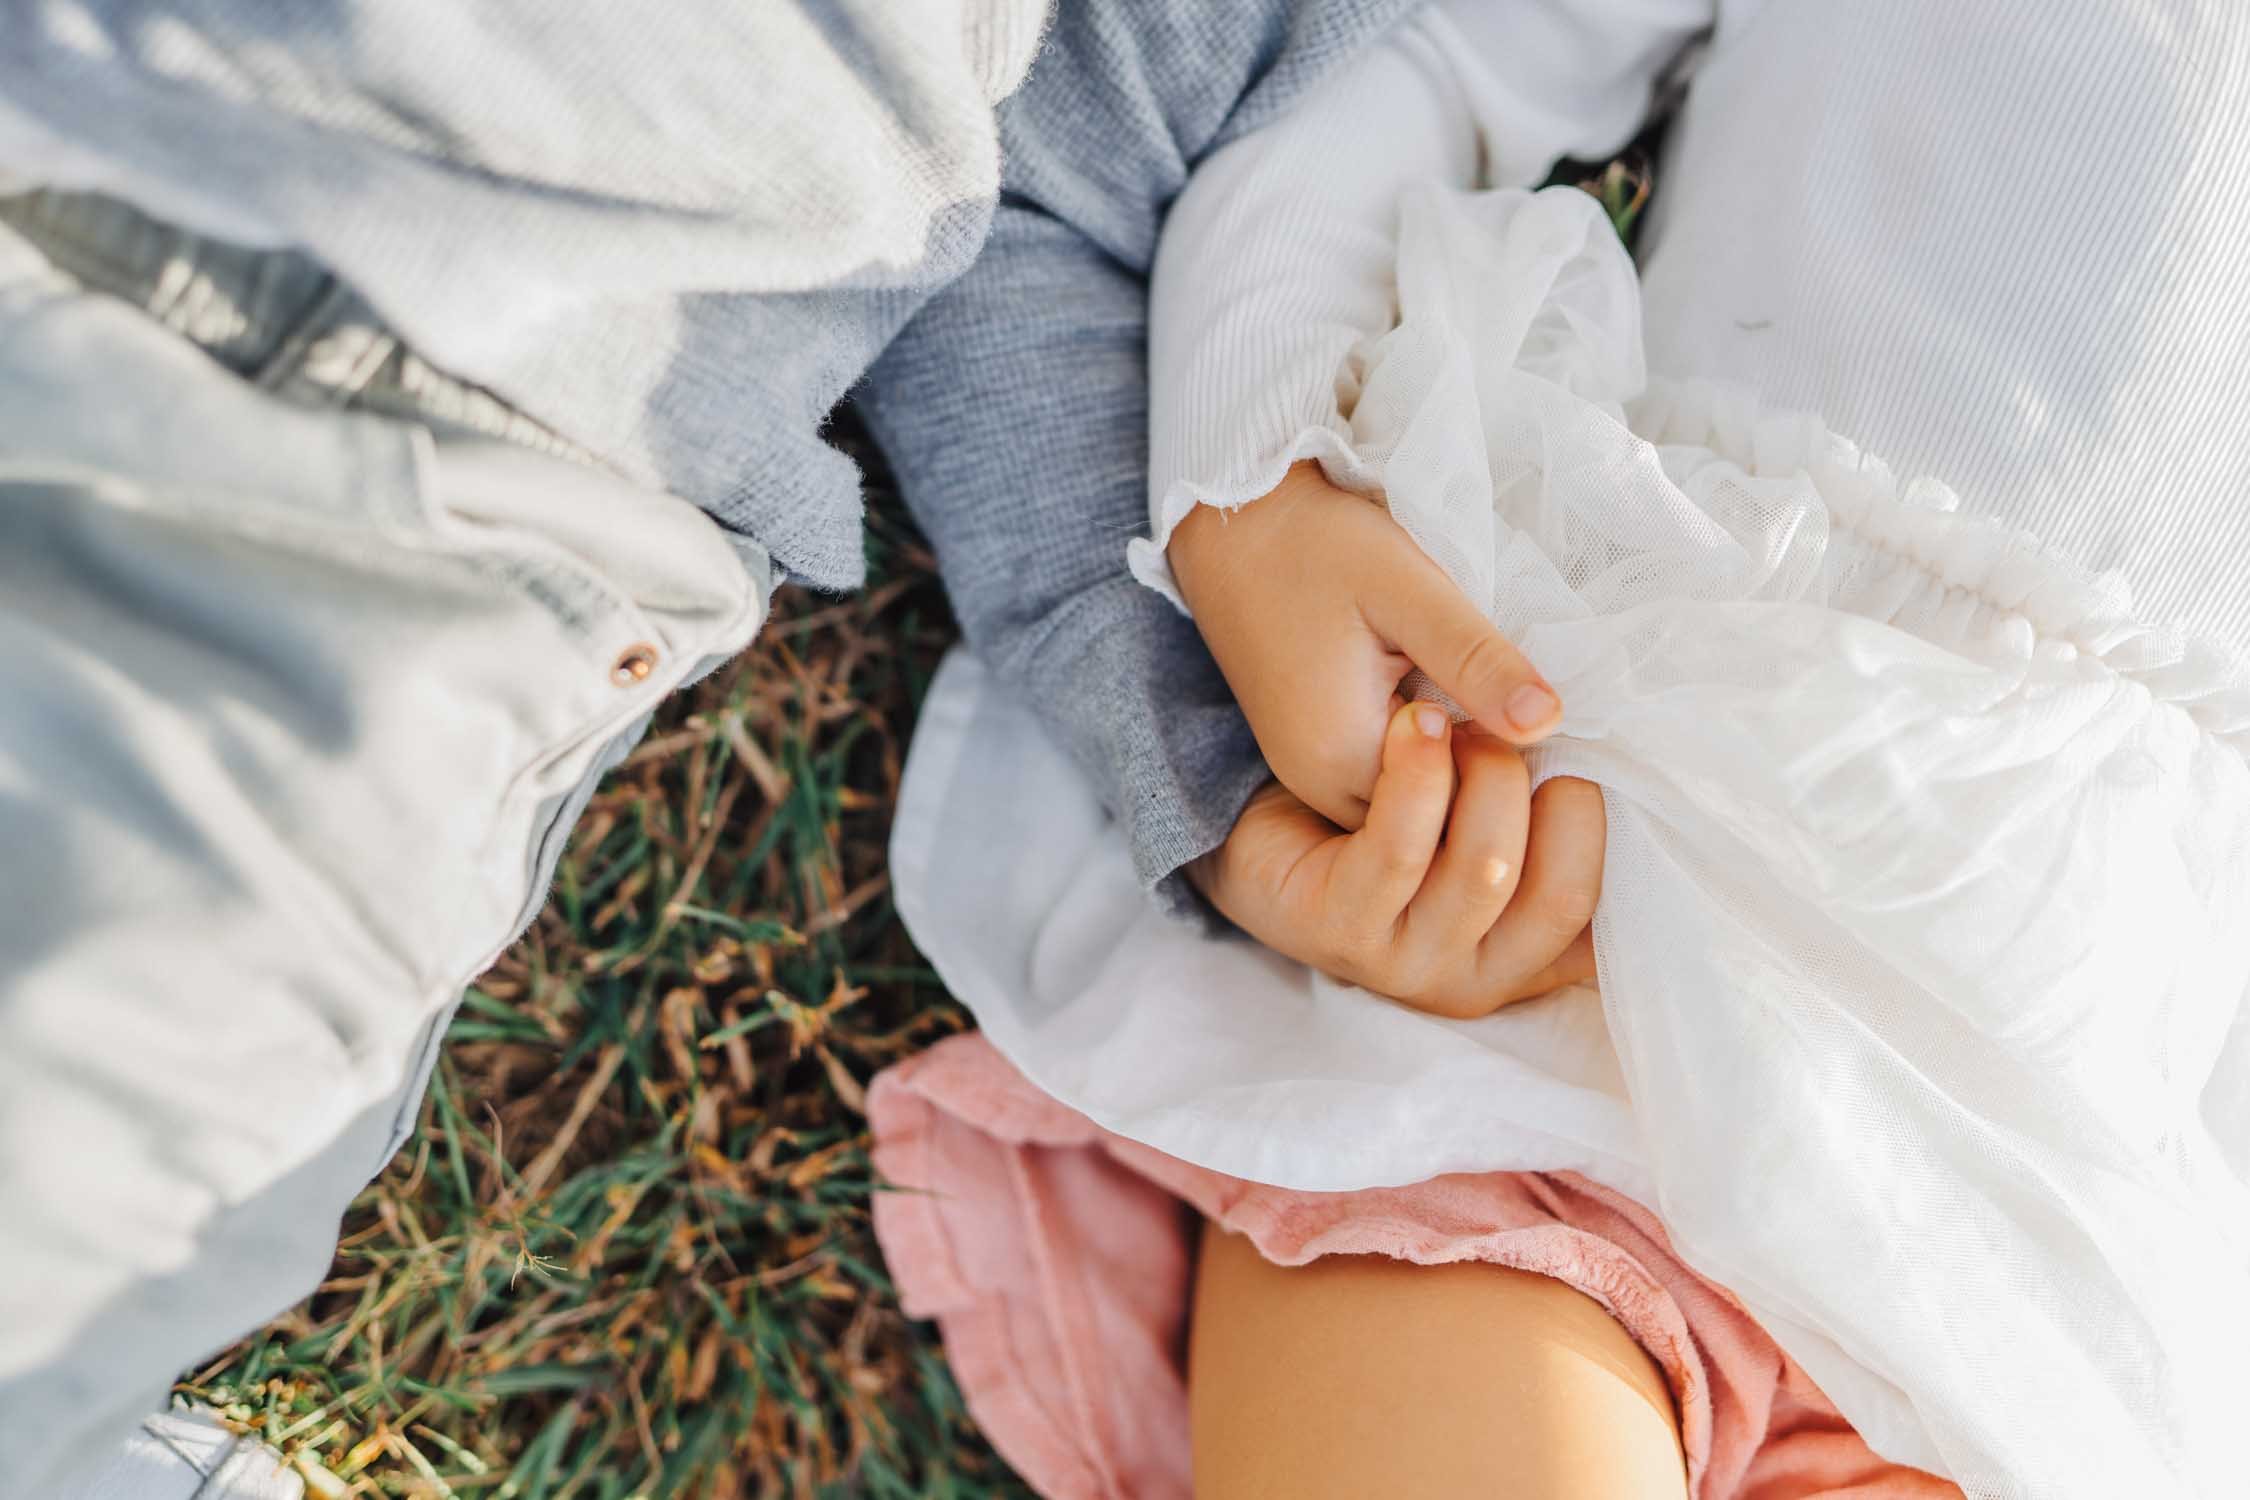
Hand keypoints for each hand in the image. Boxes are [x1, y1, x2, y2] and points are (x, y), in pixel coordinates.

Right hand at [1170, 461, 1561, 830]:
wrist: (1233, 523)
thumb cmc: (1319, 543)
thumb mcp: (1408, 589)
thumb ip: (1475, 658)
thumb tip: (1550, 722)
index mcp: (1344, 759)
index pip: (1460, 810)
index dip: (1512, 769)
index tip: (1539, 709)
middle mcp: (1321, 790)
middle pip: (1436, 823)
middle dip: (1489, 778)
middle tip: (1526, 703)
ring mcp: (1313, 779)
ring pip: (1416, 810)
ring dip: (1460, 767)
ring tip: (1491, 697)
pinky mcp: (1313, 758)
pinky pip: (1390, 785)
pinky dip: (1430, 757)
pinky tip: (1451, 702)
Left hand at [1190, 702, 1603, 1017]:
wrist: (1269, 827)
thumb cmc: (1402, 814)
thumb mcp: (1496, 807)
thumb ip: (1562, 809)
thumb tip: (1639, 771)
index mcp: (1535, 957)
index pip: (1617, 914)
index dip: (1612, 821)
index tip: (1583, 749)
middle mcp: (1482, 978)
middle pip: (1565, 893)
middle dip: (1556, 792)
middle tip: (1511, 730)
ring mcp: (1411, 967)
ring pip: (1487, 867)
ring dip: (1483, 770)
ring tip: (1451, 717)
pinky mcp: (1342, 933)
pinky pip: (1400, 850)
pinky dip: (1417, 774)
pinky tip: (1416, 723)